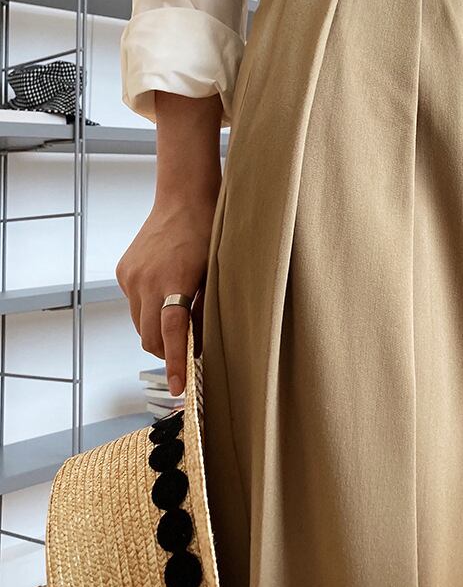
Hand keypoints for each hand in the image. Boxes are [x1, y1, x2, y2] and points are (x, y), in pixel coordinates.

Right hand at [116, 196, 216, 396]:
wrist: (184, 199)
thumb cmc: (210, 234)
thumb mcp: (216, 272)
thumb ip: (206, 309)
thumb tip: (199, 345)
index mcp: (173, 281)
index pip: (172, 333)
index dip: (177, 362)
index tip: (180, 387)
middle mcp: (146, 281)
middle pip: (149, 337)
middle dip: (167, 351)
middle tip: (187, 354)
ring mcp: (130, 277)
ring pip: (139, 324)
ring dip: (156, 331)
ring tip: (179, 320)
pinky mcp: (123, 272)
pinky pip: (135, 304)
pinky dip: (149, 309)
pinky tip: (166, 294)